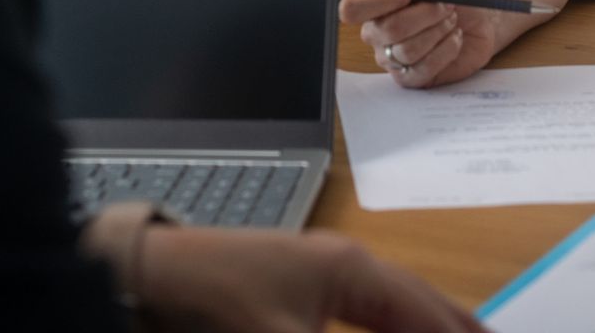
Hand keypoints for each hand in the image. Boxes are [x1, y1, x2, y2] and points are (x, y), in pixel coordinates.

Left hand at [134, 225, 484, 332]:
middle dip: (458, 330)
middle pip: (420, 305)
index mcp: (351, 271)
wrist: (137, 280)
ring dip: (425, 327)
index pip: (429, 317)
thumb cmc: (212, 304)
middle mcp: (341, 268)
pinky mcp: (286, 296)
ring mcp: (313, 279)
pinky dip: (388, 328)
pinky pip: (361, 314)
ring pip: (392, 308)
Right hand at [338, 0, 500, 88]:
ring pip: (408, 50)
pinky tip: (454, 38)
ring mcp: (392, 59)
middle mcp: (377, 35)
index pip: (351, 9)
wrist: (482, 16)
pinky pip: (424, 68)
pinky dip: (446, 49)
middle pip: (388, 30)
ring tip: (451, 21)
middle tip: (444, 6)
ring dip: (438, 31)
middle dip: (424, 14)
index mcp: (372, 7)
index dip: (378, 1)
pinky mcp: (413, 79)